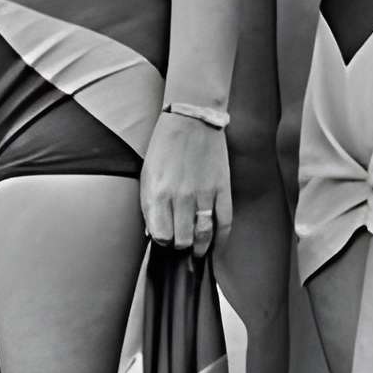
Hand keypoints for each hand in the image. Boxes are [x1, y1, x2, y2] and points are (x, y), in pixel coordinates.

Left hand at [142, 111, 226, 251]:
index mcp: (157, 194)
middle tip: (182, 242)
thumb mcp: (147, 175)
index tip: (165, 237)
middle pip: (182, 240)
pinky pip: (225, 223)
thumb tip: (154, 232)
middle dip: (181, 245)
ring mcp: (203, 195)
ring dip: (200, 248)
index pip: (161, 235)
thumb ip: (149, 205)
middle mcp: (180, 198)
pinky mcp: (222, 189)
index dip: (163, 240)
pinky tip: (217, 246)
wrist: (191, 121)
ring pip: (203, 236)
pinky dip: (221, 239)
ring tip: (198, 251)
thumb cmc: (165, 148)